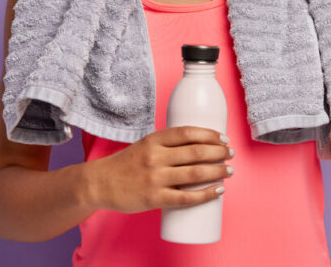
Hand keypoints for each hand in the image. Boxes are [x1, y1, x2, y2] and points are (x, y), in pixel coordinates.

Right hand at [88, 126, 233, 213]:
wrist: (100, 184)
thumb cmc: (126, 164)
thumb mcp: (145, 146)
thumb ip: (167, 146)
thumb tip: (199, 147)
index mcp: (154, 140)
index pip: (188, 132)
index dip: (210, 134)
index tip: (223, 138)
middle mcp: (155, 157)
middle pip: (196, 152)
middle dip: (219, 152)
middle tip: (230, 154)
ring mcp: (155, 178)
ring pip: (195, 173)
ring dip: (217, 171)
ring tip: (229, 171)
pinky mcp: (154, 198)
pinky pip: (186, 197)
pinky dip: (205, 194)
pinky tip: (218, 191)